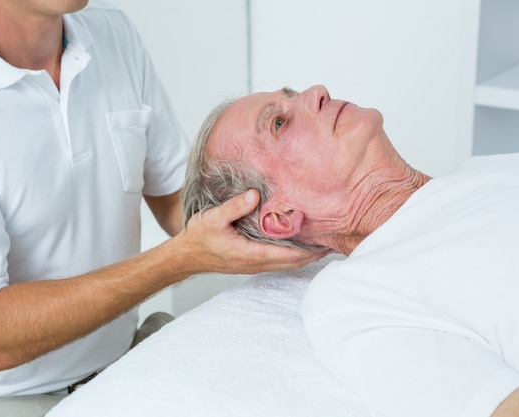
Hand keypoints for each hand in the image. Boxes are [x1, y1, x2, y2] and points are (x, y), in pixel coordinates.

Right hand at [177, 189, 325, 274]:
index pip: (288, 255)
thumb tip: (255, 194)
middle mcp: (255, 263)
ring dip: (304, 256)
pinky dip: (291, 256)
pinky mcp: (249, 263)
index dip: (310, 250)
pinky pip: (276, 262)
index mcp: (250, 254)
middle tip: (332, 242)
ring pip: (285, 264)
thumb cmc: (198, 238)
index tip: (327, 242)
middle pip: (292, 263)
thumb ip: (235, 206)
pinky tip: (295, 245)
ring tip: (320, 243)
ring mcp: (252, 265)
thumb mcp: (214, 218)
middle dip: (313, 255)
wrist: (185, 256)